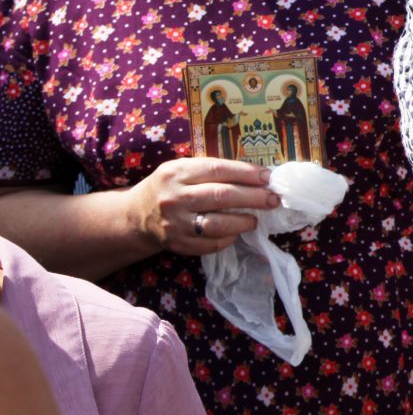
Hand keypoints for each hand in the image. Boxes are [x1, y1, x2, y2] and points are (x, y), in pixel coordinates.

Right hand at [130, 158, 279, 257]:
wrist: (135, 216)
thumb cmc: (170, 188)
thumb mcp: (182, 170)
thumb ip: (214, 171)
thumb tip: (258, 176)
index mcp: (177, 172)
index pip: (218, 170)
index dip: (246, 173)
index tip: (268, 177)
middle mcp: (174, 197)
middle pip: (221, 196)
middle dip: (253, 197)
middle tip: (273, 199)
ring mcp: (174, 223)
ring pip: (217, 224)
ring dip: (243, 221)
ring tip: (255, 219)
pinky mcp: (177, 244)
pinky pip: (210, 244)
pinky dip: (228, 238)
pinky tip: (235, 232)